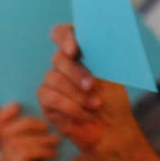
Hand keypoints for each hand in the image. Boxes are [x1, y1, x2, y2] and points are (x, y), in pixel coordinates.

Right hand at [0, 103, 70, 160]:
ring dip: (39, 138)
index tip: (18, 104)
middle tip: (48, 126)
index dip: (4, 113)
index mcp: (12, 145)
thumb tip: (36, 100)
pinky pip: (22, 154)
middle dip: (28, 123)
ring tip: (56, 142)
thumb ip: (40, 122)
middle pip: (5, 130)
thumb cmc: (64, 160)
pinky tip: (53, 154)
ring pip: (15, 142)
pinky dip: (40, 150)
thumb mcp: (52, 135)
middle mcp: (5, 156)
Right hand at [37, 25, 137, 155]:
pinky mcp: (46, 100)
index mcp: (80, 52)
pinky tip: (85, 114)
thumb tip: (100, 35)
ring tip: (95, 104)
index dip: (65, 37)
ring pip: (54, 77)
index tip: (73, 49)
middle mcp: (63, 64)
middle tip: (93, 85)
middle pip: (59, 58)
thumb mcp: (112, 72)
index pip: (63, 33)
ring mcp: (52, 81)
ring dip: (78, 93)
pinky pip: (51, 97)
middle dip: (78, 73)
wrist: (111, 128)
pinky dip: (71, 106)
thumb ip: (102, 53)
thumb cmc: (113, 99)